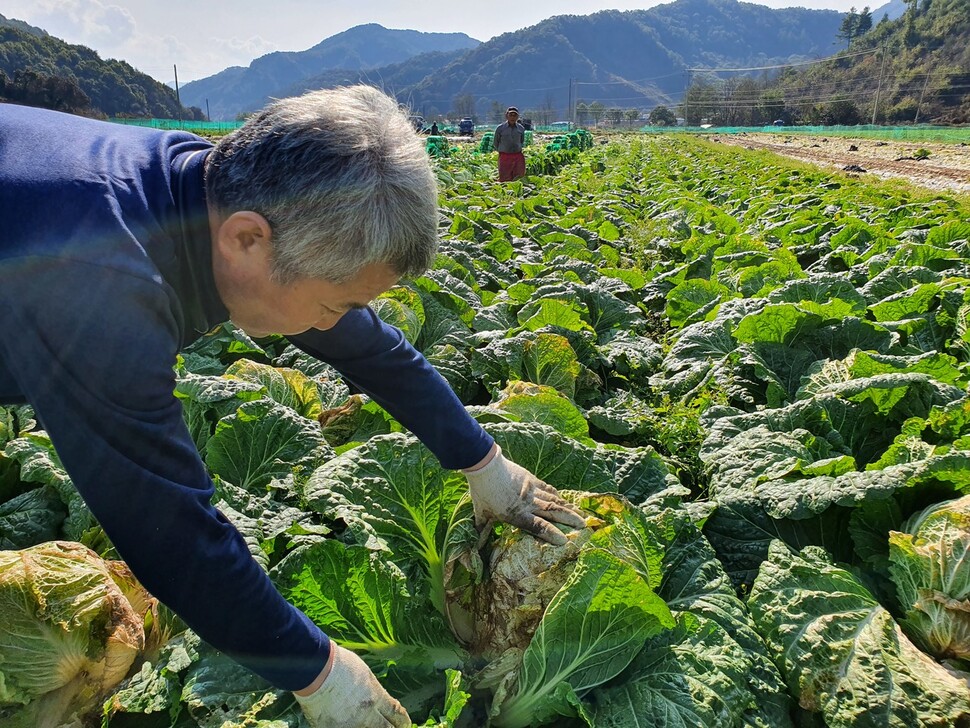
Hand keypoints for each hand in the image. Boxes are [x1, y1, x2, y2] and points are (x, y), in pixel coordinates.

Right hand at [294, 645, 410, 727]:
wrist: (315, 670)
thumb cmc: (338, 664)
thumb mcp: (364, 673)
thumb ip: (372, 688)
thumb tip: (376, 696)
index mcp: (376, 696)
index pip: (396, 713)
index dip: (403, 721)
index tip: (405, 724)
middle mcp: (367, 714)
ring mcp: (350, 725)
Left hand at [462, 445, 586, 544]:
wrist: (485, 465)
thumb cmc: (482, 491)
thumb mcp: (481, 513)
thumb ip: (483, 528)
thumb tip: (475, 545)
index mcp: (516, 514)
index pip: (537, 526)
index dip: (551, 534)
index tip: (564, 541)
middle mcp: (528, 503)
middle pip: (552, 513)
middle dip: (569, 520)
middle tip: (584, 527)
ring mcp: (532, 490)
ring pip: (554, 501)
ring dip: (568, 508)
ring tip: (581, 515)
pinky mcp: (532, 479)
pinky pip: (548, 489)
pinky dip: (557, 495)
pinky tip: (564, 499)